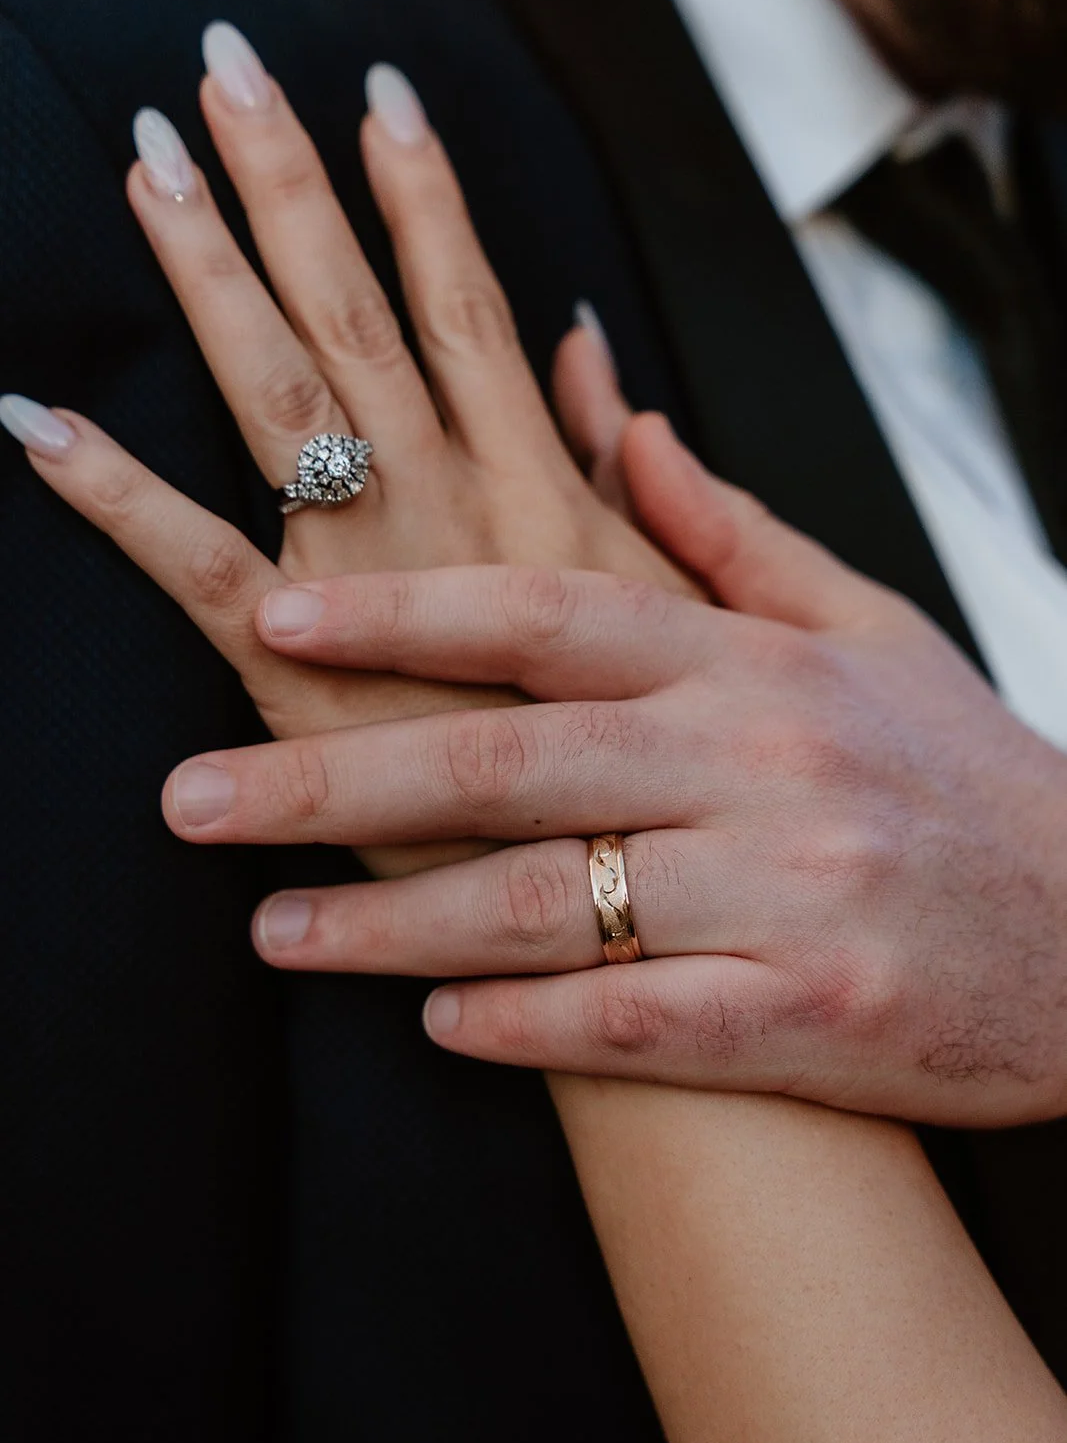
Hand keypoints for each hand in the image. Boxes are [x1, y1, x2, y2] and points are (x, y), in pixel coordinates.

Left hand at [0, 31, 692, 872]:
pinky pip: (206, 586)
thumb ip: (671, 489)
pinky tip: (44, 427)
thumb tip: (596, 367)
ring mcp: (398, 611)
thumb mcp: (746, 622)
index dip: (428, 208)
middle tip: (220, 78)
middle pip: (370, 333)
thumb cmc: (737, 787)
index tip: (378, 104)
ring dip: (213, 287)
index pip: (483, 326)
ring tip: (147, 180)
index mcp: (565, 511)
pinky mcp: (330, 710)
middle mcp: (479, 531)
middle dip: (293, 194)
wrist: (773, 929)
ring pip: (290, 415)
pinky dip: (121, 500)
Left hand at [158, 414, 1066, 1127]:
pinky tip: (436, 1026)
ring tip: (274, 934)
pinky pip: (638, 1026)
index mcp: (759, 664)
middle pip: (511, 762)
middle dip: (334, 779)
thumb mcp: (866, 628)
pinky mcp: (814, 1018)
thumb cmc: (967, 779)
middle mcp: (764, 767)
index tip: (278, 615)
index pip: (551, 614)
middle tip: (194, 802)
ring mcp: (790, 896)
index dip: (403, 612)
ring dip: (393, 925)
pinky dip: (526, 1028)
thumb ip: (725, 532)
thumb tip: (612, 414)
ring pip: (552, 905)